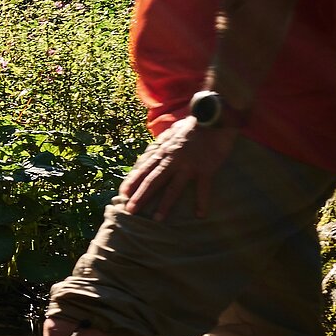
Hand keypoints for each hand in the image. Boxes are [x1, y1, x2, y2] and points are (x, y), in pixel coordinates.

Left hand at [120, 116, 237, 220]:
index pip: (144, 169)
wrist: (214, 116)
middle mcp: (172, 159)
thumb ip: (162, 142)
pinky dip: (202, 202)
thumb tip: (153, 150)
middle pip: (153, 181)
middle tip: (130, 210)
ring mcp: (188, 165)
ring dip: (164, 204)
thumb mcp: (172, 132)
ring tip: (157, 219)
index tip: (122, 194)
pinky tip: (200, 214)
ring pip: (173, 188)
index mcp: (164, 151)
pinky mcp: (206, 168)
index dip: (132, 182)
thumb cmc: (194, 125)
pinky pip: (203, 188)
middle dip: (140, 196)